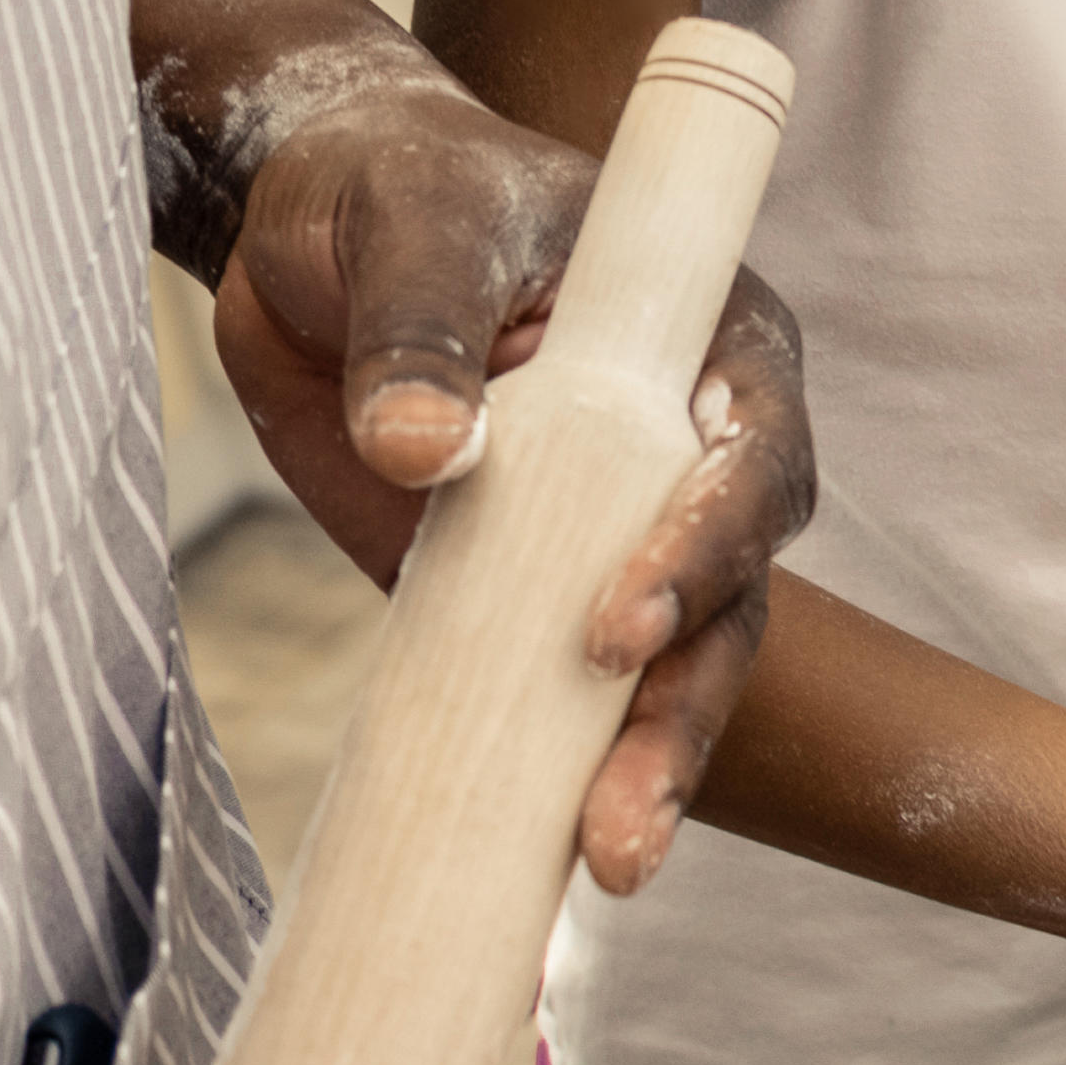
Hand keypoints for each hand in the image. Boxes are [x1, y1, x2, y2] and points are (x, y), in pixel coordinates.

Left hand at [207, 53, 812, 895]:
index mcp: (709, 346)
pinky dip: (552, 782)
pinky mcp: (533, 599)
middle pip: (730, 603)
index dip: (705, 549)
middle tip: (619, 820)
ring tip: (601, 865)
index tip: (616, 624)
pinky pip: (565, 702)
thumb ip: (424, 330)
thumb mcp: (411, 229)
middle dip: (681, 713)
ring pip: (667, 672)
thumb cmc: (395, 194)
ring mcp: (615, 539)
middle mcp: (689, 458)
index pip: (749, 459)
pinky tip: (531, 869)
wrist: (316, 235)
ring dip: (640, 771)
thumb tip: (427, 450)